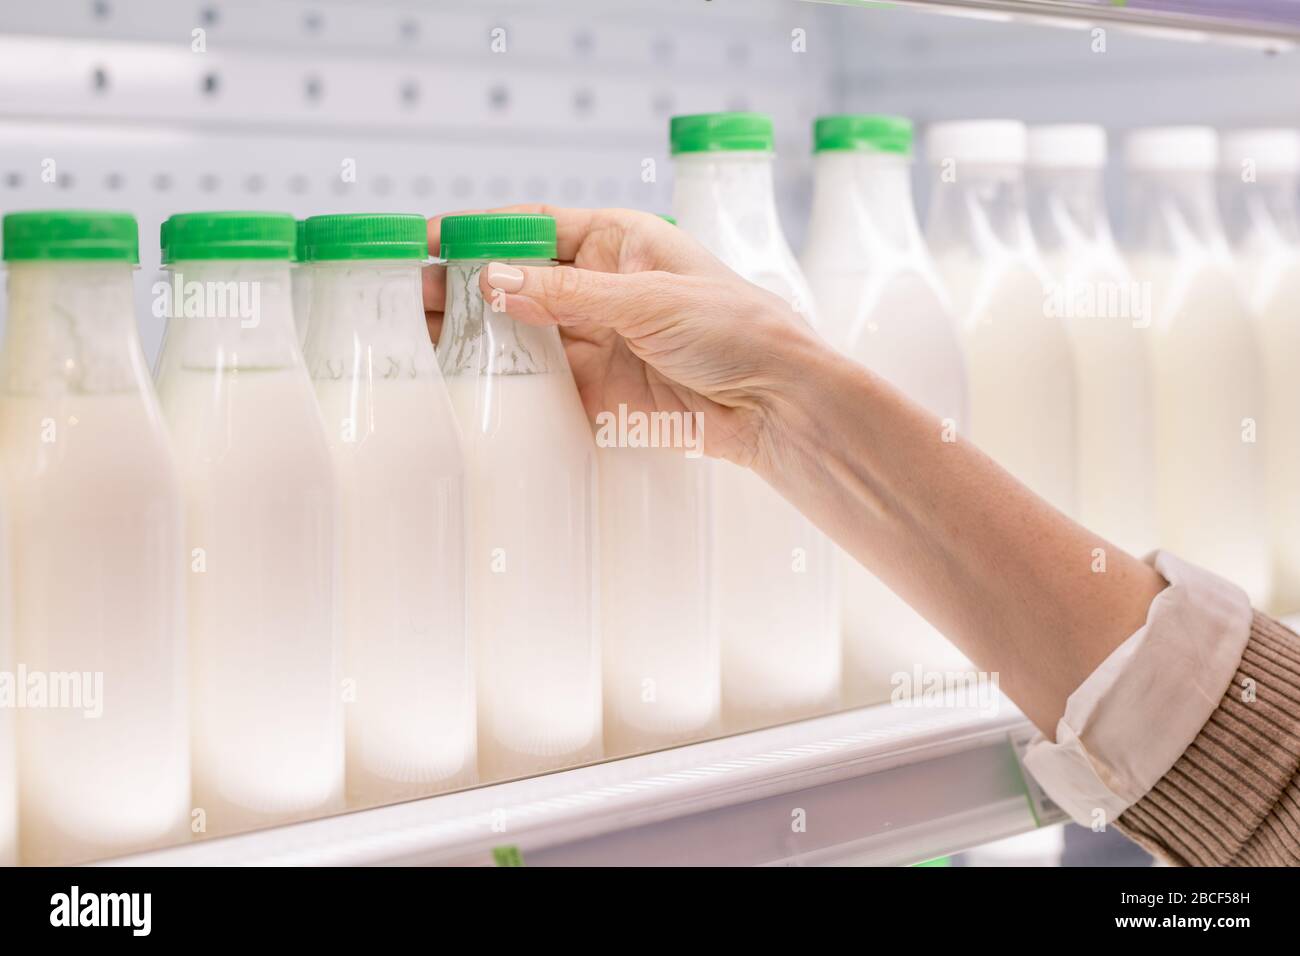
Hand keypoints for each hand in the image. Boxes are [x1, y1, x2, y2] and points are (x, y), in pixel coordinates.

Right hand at [423, 205, 824, 466]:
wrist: (776, 405)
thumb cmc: (736, 328)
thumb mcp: (649, 299)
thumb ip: (568, 296)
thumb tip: (492, 280)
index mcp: (619, 242)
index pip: (533, 229)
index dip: (479, 234)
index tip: (426, 240)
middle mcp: (600, 289)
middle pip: (515, 282)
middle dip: (461, 286)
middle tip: (401, 293)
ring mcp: (594, 342)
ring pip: (518, 334)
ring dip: (470, 335)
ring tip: (409, 334)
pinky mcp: (594, 392)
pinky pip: (536, 384)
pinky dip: (498, 382)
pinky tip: (457, 381)